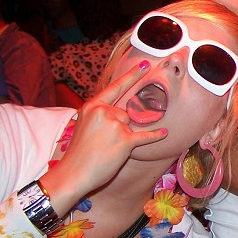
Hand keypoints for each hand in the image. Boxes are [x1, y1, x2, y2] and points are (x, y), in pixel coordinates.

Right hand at [46, 62, 167, 199]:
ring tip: (107, 149)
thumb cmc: (80, 152)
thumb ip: (102, 115)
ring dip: (124, 138)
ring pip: (131, 126)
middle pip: (125, 113)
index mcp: (92, 106)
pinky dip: (155, 136)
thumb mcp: (85, 125)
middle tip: (103, 143)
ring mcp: (114, 125)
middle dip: (120, 127)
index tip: (145, 65)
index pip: (116, 87)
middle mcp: (103, 111)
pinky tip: (164, 132)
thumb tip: (125, 114)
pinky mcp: (124, 140)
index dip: (132, 76)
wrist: (73, 173)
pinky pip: (144, 136)